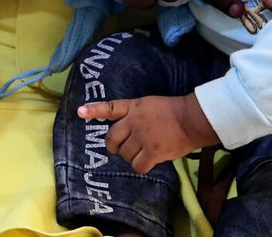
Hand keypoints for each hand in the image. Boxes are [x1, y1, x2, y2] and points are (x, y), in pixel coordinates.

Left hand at [78, 93, 215, 174]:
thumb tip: (127, 133)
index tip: (80, 112)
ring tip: (141, 154)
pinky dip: (141, 167)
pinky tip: (148, 163)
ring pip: (124, 154)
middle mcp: (134, 122)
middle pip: (112, 139)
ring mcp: (142, 137)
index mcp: (133, 108)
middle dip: (114, 147)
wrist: (192, 119)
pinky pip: (137, 166)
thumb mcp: (149, 105)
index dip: (94, 110)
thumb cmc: (173, 111)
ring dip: (130, 157)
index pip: (110, 108)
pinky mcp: (152, 151)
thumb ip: (136, 115)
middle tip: (121, 149)